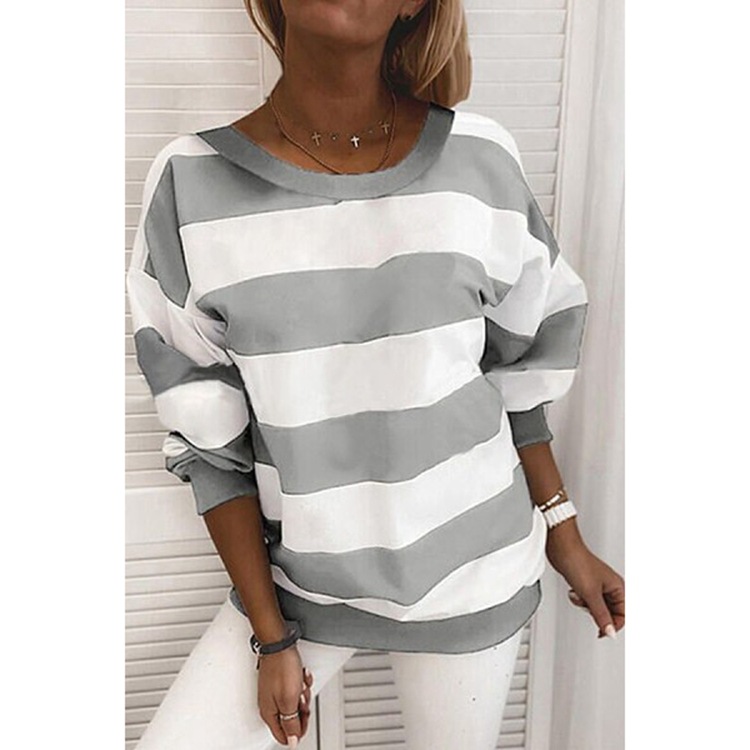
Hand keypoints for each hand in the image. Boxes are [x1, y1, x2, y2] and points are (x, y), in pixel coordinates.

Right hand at [256, 645, 313, 746]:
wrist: (279, 644)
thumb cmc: (282, 668)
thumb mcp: (289, 700)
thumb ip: (290, 723)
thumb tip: (292, 741)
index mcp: (270, 713)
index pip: (284, 736)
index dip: (297, 730)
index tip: (304, 718)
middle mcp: (270, 705)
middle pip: (291, 719)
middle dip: (301, 708)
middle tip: (301, 697)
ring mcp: (274, 693)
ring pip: (295, 703)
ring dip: (302, 694)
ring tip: (300, 683)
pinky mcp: (280, 682)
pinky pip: (295, 689)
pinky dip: (301, 683)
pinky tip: (300, 676)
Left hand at [545, 520, 624, 638]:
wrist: (562, 549)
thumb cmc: (578, 562)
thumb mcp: (591, 594)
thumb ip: (601, 616)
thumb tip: (610, 632)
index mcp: (618, 587)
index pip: (623, 615)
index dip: (613, 625)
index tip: (602, 632)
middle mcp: (610, 586)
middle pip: (609, 612)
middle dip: (595, 612)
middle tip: (588, 607)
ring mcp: (598, 585)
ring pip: (596, 607)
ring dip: (585, 605)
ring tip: (580, 595)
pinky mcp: (586, 584)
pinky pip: (586, 600)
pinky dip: (579, 599)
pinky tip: (574, 591)